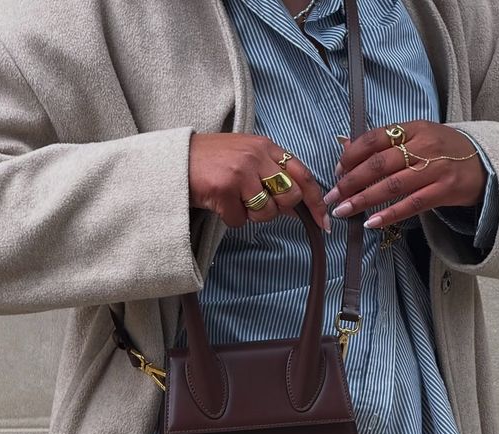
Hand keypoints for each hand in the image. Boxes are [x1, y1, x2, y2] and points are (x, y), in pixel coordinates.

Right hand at [188, 133, 329, 231]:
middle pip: (290, 197)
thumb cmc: (210, 162)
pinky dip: (230, 219)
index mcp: (265, 147)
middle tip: (255, 204)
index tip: (324, 221)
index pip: (303, 175)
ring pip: (267, 213)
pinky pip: (240, 221)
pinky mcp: (224, 189)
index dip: (316, 201)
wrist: (174, 160)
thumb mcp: (245, 157)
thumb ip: (271, 173)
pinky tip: (219, 204)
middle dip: (277, 209)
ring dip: (251, 216)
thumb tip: (296, 203)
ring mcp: (241, 172)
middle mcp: (256, 156)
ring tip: (233, 200)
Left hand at [323, 121, 486, 228]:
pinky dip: (389, 215)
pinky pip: (411, 205)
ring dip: (363, 200)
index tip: (336, 171)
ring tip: (343, 211)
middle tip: (333, 195)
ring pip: (392, 185)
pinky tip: (371, 223)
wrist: (485, 164)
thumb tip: (345, 147)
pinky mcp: (444, 191)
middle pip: (379, 164)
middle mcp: (424, 146)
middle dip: (351, 181)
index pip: (376, 138)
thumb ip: (386, 143)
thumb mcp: (418, 138)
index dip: (352, 154)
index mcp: (414, 128)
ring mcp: (435, 169)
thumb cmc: (444, 152)